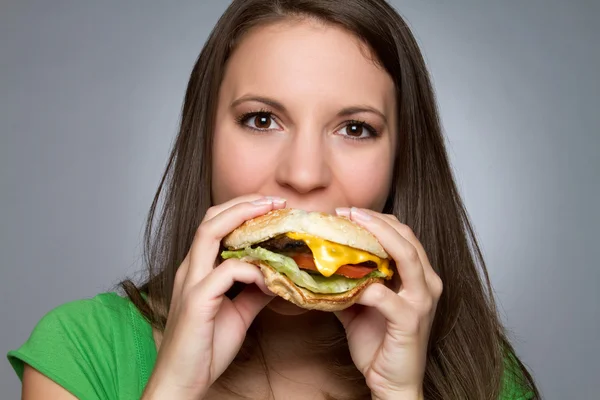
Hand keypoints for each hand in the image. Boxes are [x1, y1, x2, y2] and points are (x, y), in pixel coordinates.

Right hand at [142, 195, 285, 399]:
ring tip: (273, 217)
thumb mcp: (238, 314)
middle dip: (245, 204)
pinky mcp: (197, 301)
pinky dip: (251, 269)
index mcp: (198, 269)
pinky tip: (269, 279)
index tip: (273, 206)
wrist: (181, 382)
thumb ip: (254, 292)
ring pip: (211, 232)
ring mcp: (191, 283)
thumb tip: (278, 277)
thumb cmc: (205, 349)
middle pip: (212, 218)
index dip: (242, 209)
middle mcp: (191, 269)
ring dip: (244, 219)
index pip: (216, 224)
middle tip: (276, 202)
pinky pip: (226, 272)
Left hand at [334, 207, 442, 399]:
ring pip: (406, 256)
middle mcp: (426, 283)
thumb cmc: (380, 343)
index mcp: (417, 276)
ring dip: (377, 237)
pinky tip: (346, 283)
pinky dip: (365, 286)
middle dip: (374, 220)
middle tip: (344, 212)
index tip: (347, 212)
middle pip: (406, 237)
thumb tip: (318, 264)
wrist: (393, 383)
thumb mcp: (359, 306)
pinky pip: (386, 296)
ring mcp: (421, 301)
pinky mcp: (410, 320)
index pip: (402, 234)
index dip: (376, 219)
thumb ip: (347, 283)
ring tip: (350, 227)